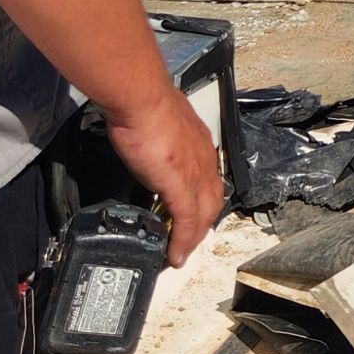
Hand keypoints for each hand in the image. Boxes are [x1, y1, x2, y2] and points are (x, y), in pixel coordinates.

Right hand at [101, 89, 224, 265]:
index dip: (202, 201)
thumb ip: (159, 137)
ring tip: (180, 253)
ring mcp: (195, 173)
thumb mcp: (159, 123)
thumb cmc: (145, 103)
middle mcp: (204, 159)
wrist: (141, 98)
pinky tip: (175, 255)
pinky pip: (187, 222)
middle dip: (202, 225)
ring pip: (204, 215)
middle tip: (187, 241)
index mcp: (199, 143)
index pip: (208, 179)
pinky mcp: (181, 184)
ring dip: (193, 238)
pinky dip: (183, 242)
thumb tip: (146, 141)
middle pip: (212, 201)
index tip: (191, 215)